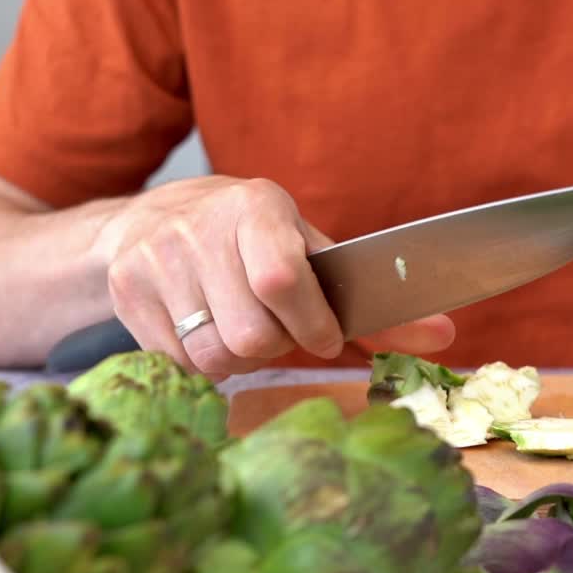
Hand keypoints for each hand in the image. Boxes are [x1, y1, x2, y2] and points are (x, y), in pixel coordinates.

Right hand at [102, 176, 454, 378]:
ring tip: (243, 326)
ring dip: (240, 358)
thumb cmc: (256, 243)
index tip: (325, 336)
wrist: (152, 221)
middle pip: (250, 336)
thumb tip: (445, 338)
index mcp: (257, 207)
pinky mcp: (127, 293)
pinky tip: (207, 330)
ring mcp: (155, 260)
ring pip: (213, 357)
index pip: (281, 279)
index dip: (310, 324)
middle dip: (277, 346)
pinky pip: (179, 365)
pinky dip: (203, 364)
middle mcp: (198, 227)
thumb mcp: (313, 255)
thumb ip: (376, 304)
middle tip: (279, 328)